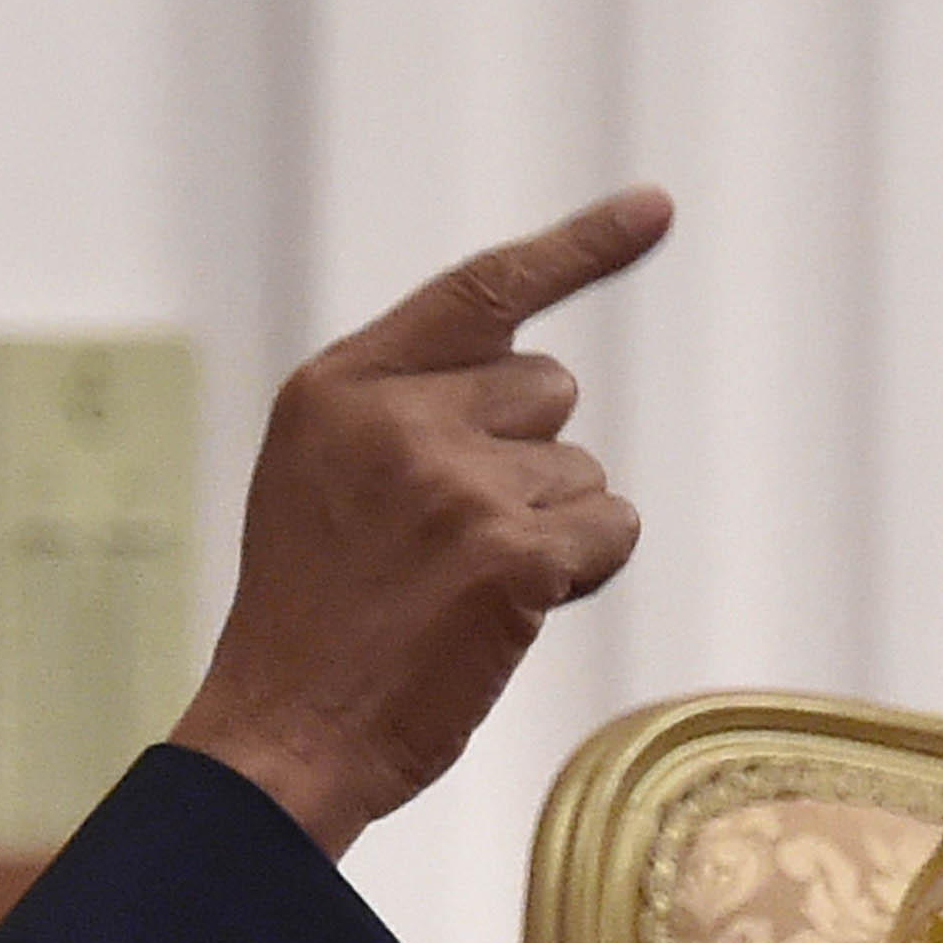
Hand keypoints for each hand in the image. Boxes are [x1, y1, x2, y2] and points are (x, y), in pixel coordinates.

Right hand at [173, 188, 671, 853]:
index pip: (481, 290)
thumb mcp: (321, 475)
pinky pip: (610, 530)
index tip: (658, 209)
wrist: (284, 733)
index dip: (579, 247)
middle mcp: (398, 417)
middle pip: (548, 389)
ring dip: (548, 529)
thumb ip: (406, 408)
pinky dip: (581, 574)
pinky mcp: (514, 555)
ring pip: (582, 470)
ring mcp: (458, 482)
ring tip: (459, 588)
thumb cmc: (314, 619)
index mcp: (341, 386)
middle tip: (448, 541)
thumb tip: (533, 380)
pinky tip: (506, 612)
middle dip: (526, 458)